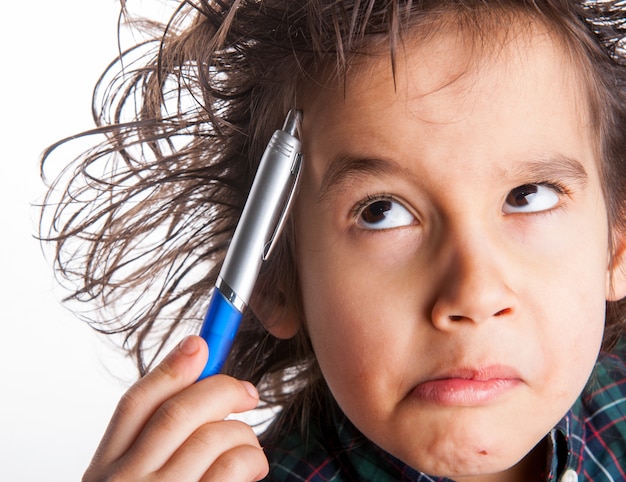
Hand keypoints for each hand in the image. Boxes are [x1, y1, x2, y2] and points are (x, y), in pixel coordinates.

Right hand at [83, 336, 268, 480]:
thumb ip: (152, 440)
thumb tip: (196, 361)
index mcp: (105, 473)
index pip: (135, 404)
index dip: (172, 367)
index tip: (201, 343)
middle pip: (180, 413)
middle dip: (222, 390)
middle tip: (248, 392)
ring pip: (213, 438)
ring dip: (243, 432)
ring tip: (248, 446)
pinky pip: (233, 471)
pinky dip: (251, 459)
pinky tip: (251, 468)